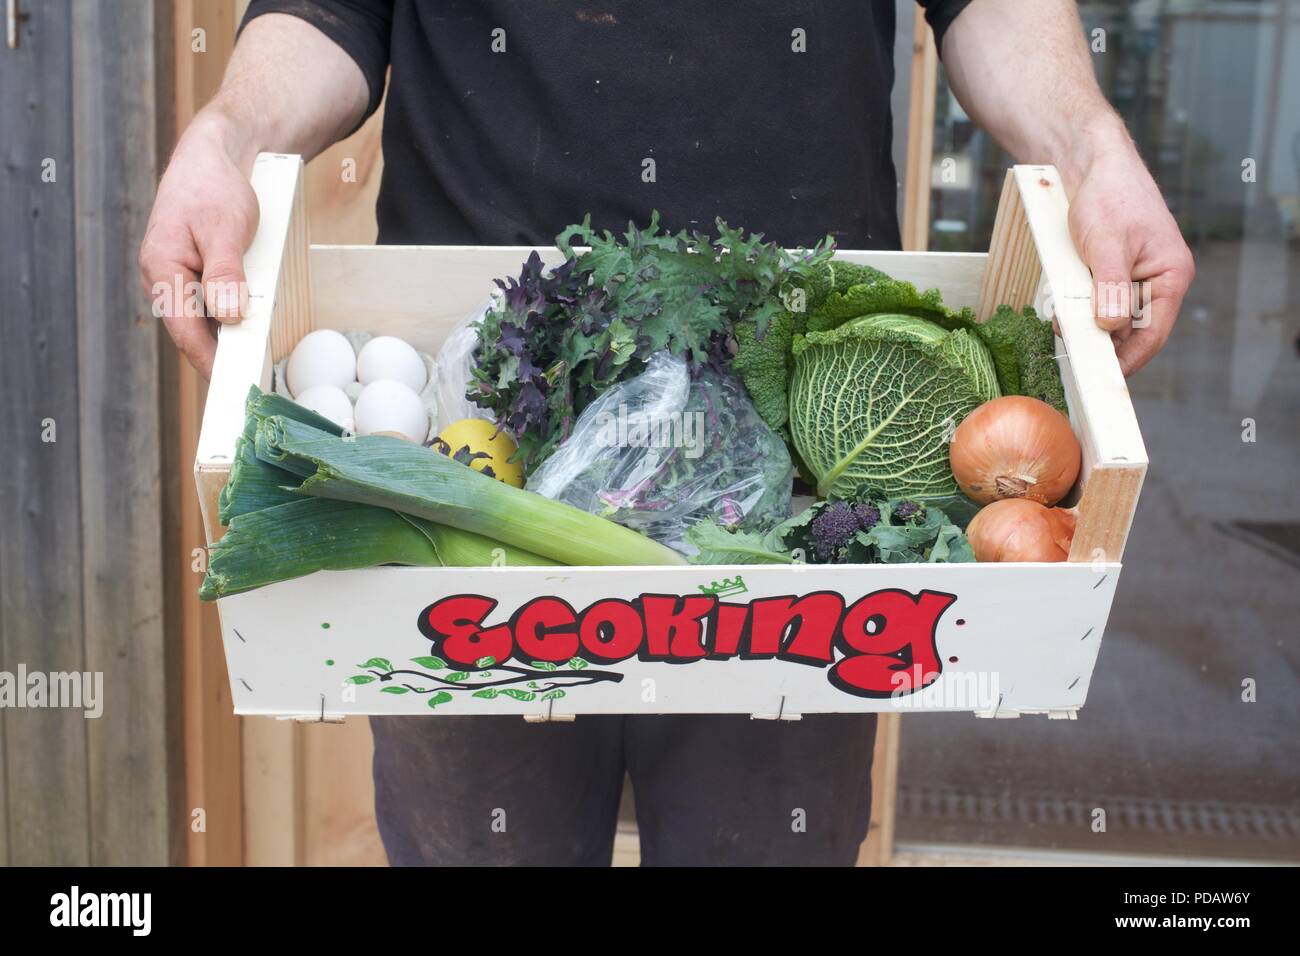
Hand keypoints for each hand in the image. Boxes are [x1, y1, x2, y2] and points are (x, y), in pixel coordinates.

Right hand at [138, 109, 259, 378]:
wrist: (212, 160)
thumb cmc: (214, 189)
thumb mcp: (224, 228)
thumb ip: (225, 273)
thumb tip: (228, 315)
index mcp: (161, 268)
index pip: (184, 328)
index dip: (209, 360)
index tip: (231, 385)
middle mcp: (162, 279)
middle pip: (192, 332)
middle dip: (220, 358)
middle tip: (249, 386)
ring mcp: (176, 280)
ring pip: (202, 323)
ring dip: (226, 341)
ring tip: (255, 366)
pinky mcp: (193, 279)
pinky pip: (210, 310)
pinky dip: (229, 322)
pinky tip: (251, 335)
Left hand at [1064, 124, 1194, 375]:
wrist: (1090, 164)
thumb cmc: (1107, 196)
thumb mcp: (1106, 243)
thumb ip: (1109, 286)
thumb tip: (1110, 326)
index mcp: (1172, 276)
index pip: (1153, 334)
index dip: (1127, 361)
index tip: (1099, 380)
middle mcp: (1158, 283)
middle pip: (1132, 332)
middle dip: (1102, 346)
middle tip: (1071, 360)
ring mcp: (1135, 280)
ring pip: (1111, 320)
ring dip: (1088, 328)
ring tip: (1062, 333)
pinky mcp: (1111, 276)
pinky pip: (1098, 304)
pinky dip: (1080, 311)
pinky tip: (1060, 314)